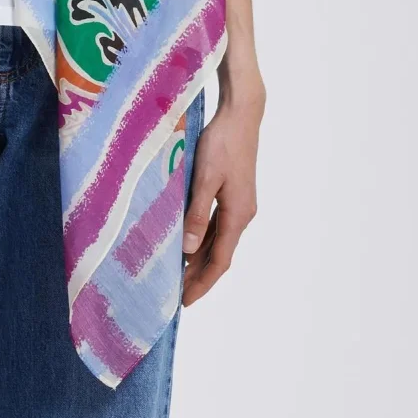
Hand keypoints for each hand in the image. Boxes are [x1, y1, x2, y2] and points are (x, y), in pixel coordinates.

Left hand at [181, 85, 263, 306]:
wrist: (241, 115)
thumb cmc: (222, 143)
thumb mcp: (205, 178)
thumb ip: (197, 214)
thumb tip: (188, 250)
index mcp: (238, 215)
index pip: (219, 261)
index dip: (202, 283)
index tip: (185, 301)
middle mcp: (242, 215)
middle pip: (219, 254)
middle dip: (199, 276)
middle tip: (175, 294)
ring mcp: (239, 204)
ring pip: (217, 240)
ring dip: (199, 258)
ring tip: (177, 273)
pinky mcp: (233, 193)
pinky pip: (216, 224)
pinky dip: (202, 238)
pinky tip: (187, 240)